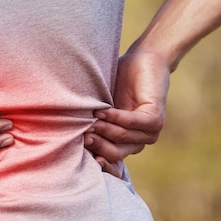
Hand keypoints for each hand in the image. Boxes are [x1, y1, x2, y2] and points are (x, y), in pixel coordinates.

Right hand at [85, 48, 169, 177]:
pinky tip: (103, 110)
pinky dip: (116, 117)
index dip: (97, 160)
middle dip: (97, 145)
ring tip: (90, 120)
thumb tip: (64, 131)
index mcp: (124, 140)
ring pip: (122, 138)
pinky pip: (133, 122)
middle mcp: (137, 140)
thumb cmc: (120, 79)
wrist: (145, 59)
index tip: (78, 153)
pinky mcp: (155, 118)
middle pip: (115, 152)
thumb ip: (93, 118)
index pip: (111, 162)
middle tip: (82, 135)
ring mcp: (149, 132)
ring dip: (104, 129)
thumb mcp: (103, 103)